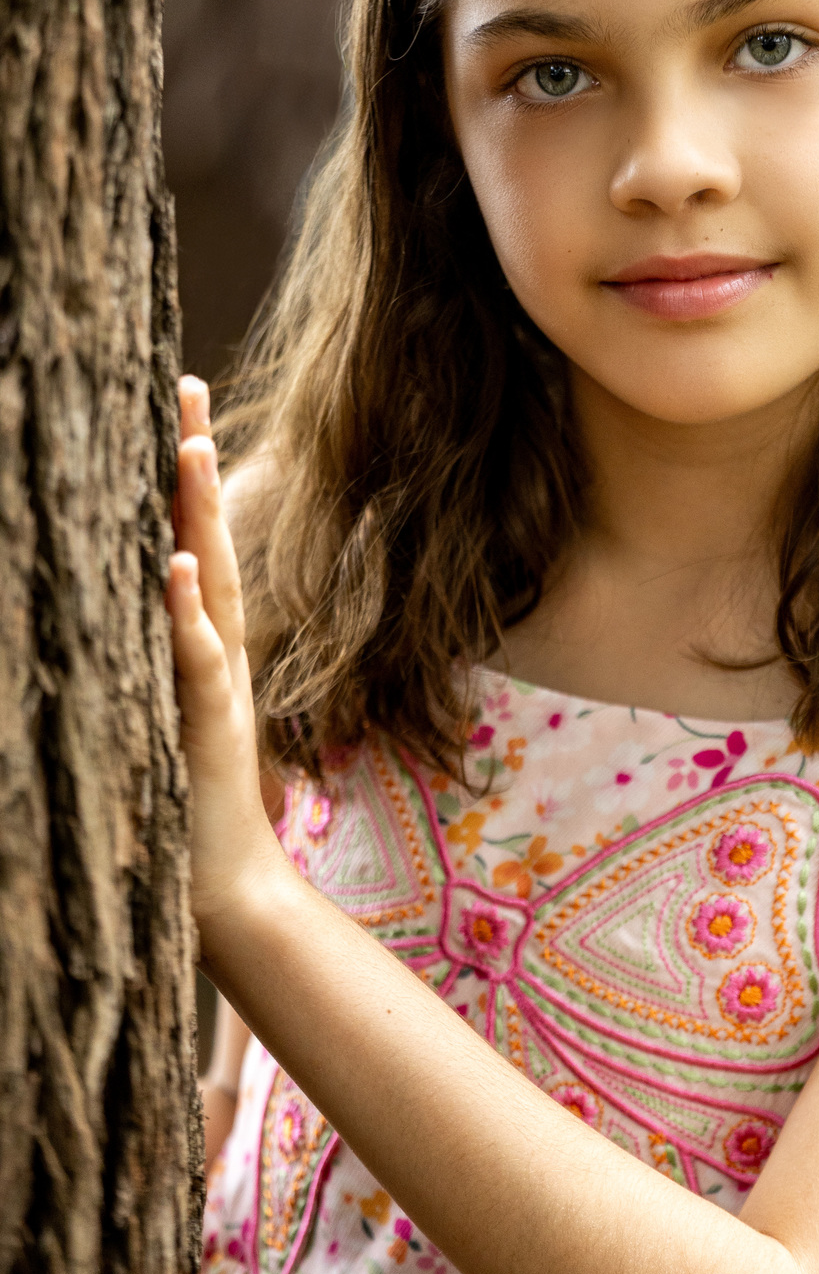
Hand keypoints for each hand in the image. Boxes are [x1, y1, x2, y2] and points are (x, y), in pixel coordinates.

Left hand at [167, 376, 281, 950]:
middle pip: (206, 539)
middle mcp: (218, 649)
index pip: (193, 544)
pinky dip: (185, 614)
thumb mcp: (169, 716)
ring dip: (196, 516)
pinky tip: (171, 568)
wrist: (227, 885)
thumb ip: (163, 662)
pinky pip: (196, 660)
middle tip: (186, 388)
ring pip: (207, 583)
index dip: (186, 480)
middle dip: (193, 464)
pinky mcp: (209, 726)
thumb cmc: (190, 804)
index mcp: (207, 644)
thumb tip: (135, 604)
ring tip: (186, 449)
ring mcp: (218, 684)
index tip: (176, 411)